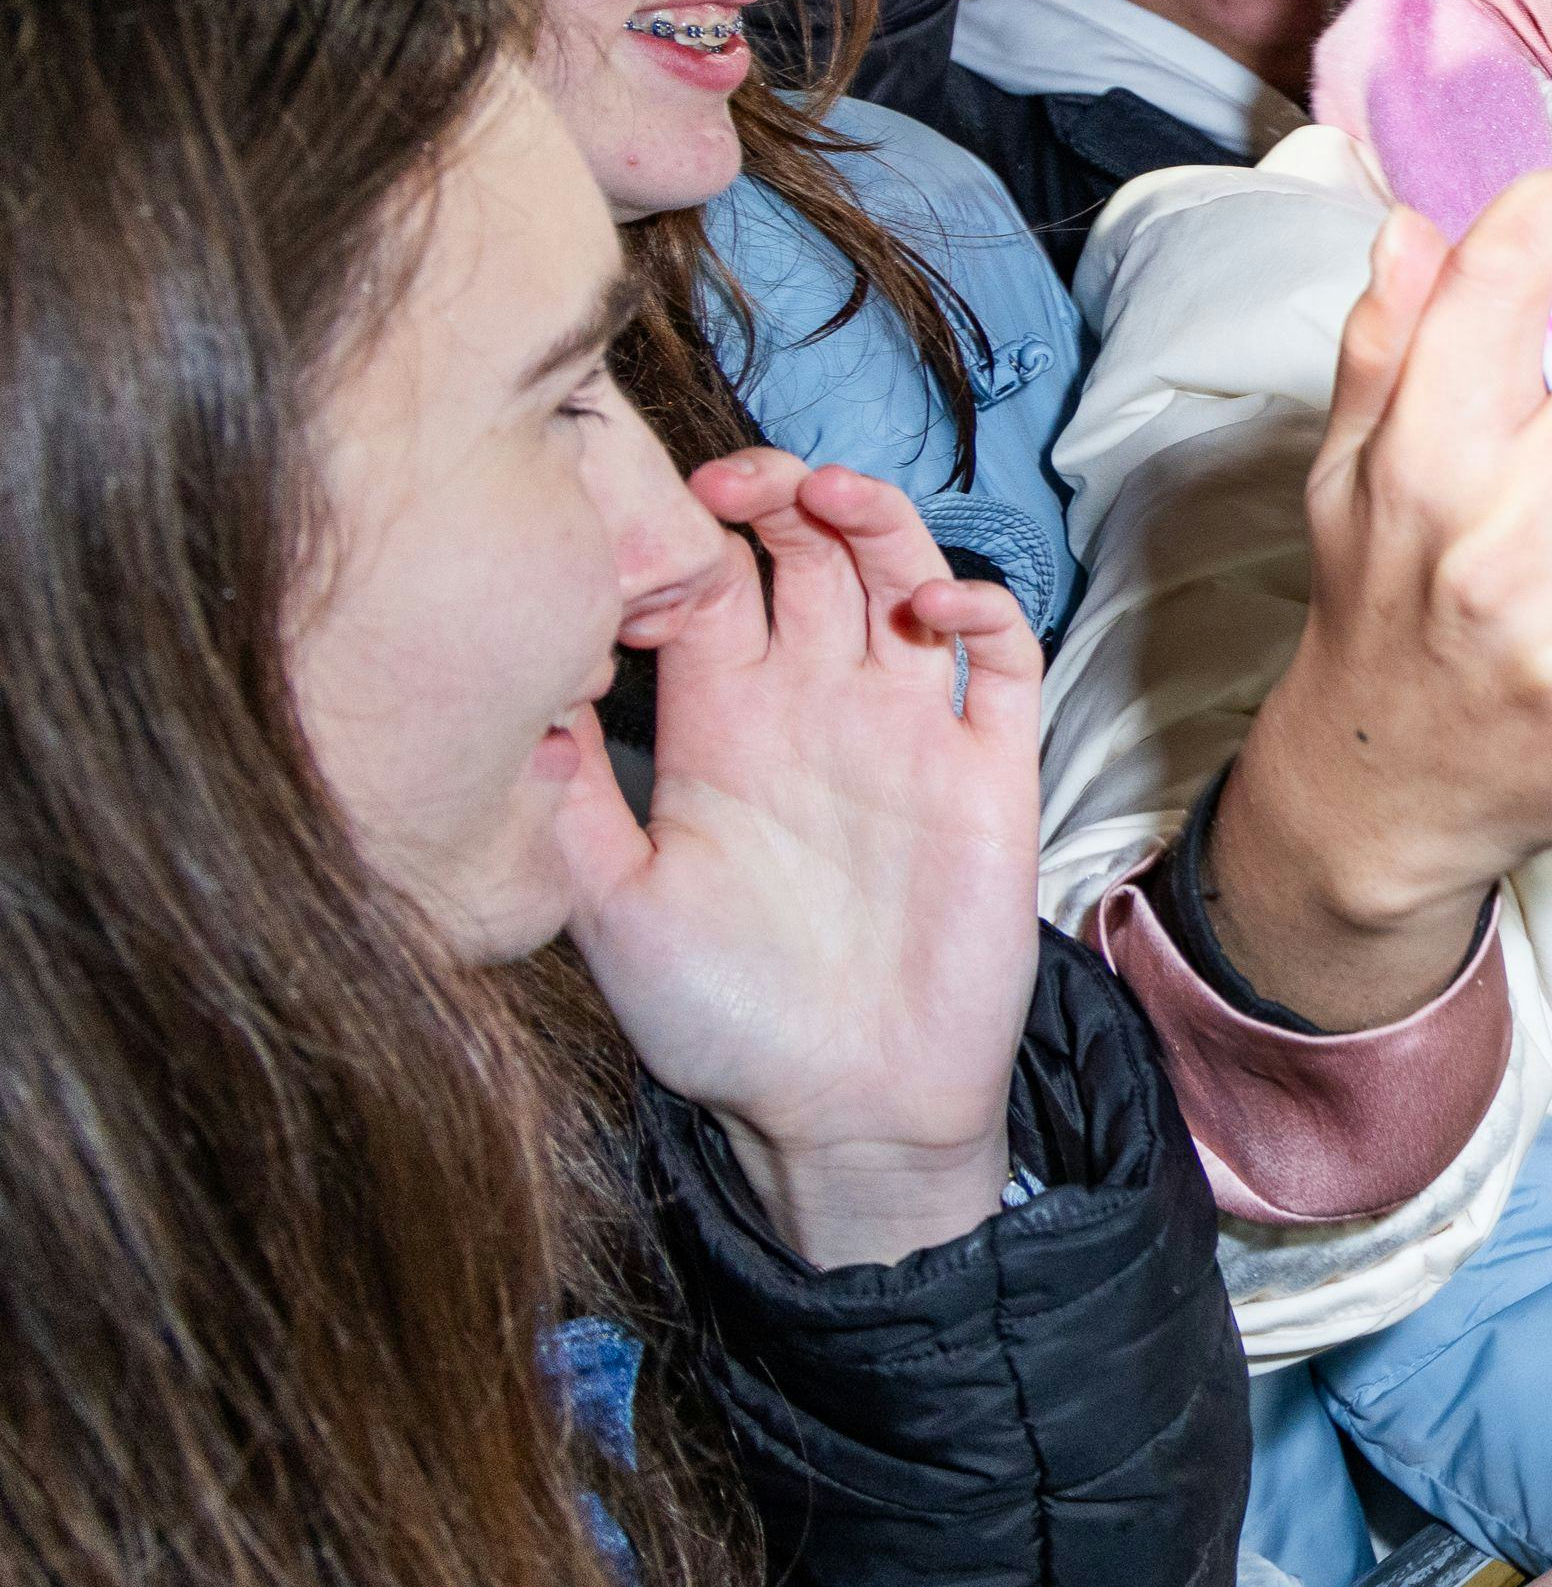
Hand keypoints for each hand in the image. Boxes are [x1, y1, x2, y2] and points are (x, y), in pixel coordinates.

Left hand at [559, 454, 1033, 1268]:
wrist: (844, 1110)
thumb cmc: (721, 1023)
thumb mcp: (610, 912)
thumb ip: (568, 807)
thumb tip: (514, 700)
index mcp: (720, 726)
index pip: (707, 582)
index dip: (681, 533)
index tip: (641, 529)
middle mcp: (812, 708)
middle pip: (803, 550)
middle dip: (774, 490)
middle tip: (736, 477)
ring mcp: (905, 730)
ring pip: (898, 572)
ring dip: (872, 515)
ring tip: (832, 494)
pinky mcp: (987, 768)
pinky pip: (1001, 657)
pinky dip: (977, 607)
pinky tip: (930, 608)